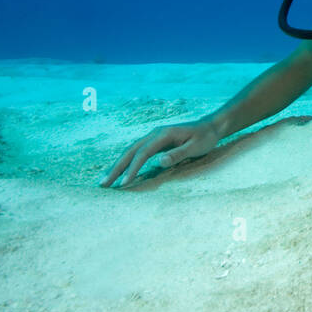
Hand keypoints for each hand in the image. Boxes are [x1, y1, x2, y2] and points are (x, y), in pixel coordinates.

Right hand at [102, 120, 220, 187]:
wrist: (209, 126)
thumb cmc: (205, 138)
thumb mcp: (196, 147)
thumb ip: (178, 154)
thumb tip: (160, 161)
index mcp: (162, 134)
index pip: (142, 153)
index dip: (132, 169)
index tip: (124, 183)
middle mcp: (154, 134)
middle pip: (130, 152)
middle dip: (115, 168)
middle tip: (102, 184)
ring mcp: (153, 138)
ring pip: (130, 152)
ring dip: (117, 166)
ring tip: (104, 181)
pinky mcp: (154, 143)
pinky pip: (136, 154)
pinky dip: (126, 163)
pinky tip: (119, 173)